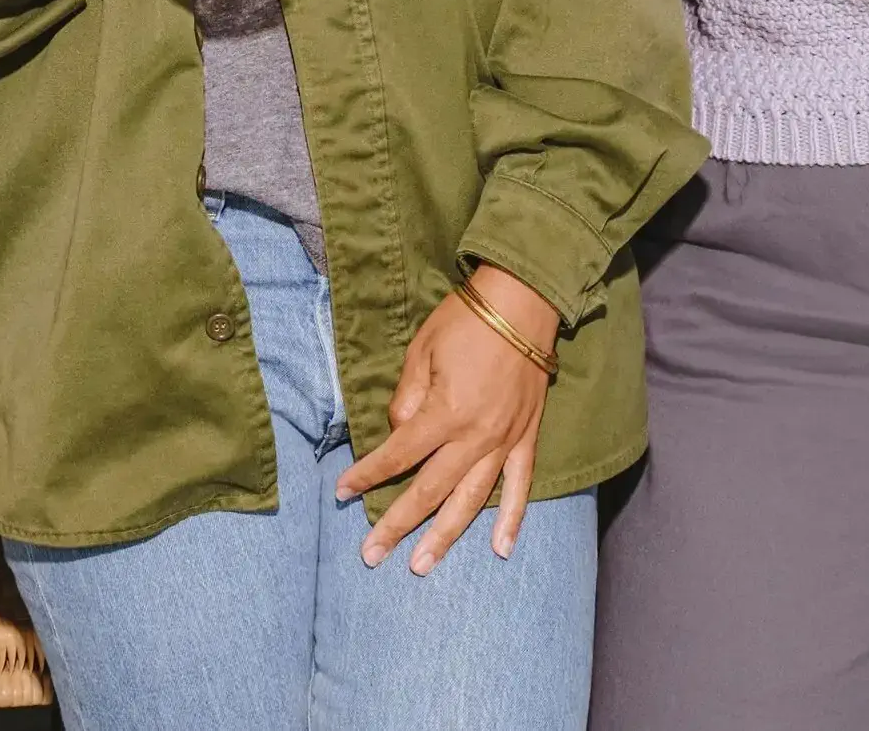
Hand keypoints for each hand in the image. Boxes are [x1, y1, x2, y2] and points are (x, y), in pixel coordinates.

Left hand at [333, 266, 557, 572]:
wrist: (523, 304)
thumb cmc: (465, 321)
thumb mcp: (421, 351)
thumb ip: (406, 398)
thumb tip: (398, 434)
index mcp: (445, 412)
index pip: (398, 455)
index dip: (367, 474)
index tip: (341, 492)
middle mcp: (475, 436)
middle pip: (430, 490)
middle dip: (397, 525)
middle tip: (372, 556)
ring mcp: (504, 441)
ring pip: (471, 500)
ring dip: (446, 536)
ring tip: (422, 565)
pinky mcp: (526, 439)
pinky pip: (520, 486)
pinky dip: (512, 520)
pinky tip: (500, 550)